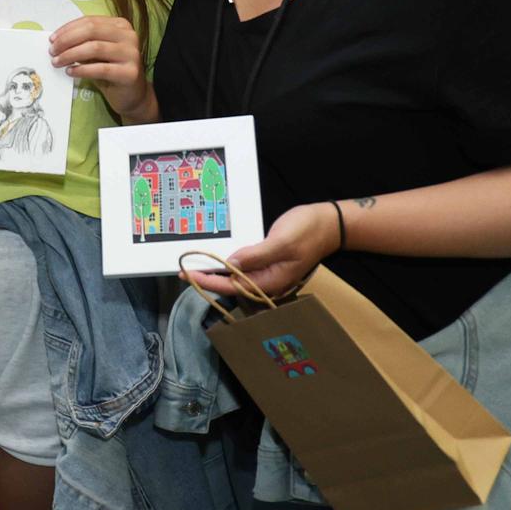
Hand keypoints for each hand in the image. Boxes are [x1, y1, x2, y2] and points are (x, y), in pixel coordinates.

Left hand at [50, 15, 152, 122]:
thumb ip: (82, 42)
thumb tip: (57, 41)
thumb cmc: (111, 70)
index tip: (52, 39)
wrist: (131, 94)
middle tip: (52, 51)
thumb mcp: (96, 52)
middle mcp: (129, 36)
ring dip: (71, 54)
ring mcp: (132, 54)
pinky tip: (70, 71)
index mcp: (121, 25)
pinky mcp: (130, 73)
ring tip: (58, 62)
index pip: (90, 21)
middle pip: (91, 31)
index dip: (68, 29)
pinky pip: (101, 68)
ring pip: (95, 48)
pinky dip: (82, 69)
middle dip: (67, 40)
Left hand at [183, 202, 337, 299]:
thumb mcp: (282, 241)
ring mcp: (267, 273)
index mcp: (272, 281)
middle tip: (182, 271)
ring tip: (193, 267)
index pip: (233, 286)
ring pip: (235, 278)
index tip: (188, 275)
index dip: (208, 281)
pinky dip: (227, 265)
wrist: (328, 224)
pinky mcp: (267, 264)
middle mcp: (268, 282)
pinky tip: (216, 260)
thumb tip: (231, 265)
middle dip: (207, 280)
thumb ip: (256, 255)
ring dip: (215, 273)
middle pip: (231, 285)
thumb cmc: (308, 231)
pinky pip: (243, 268)